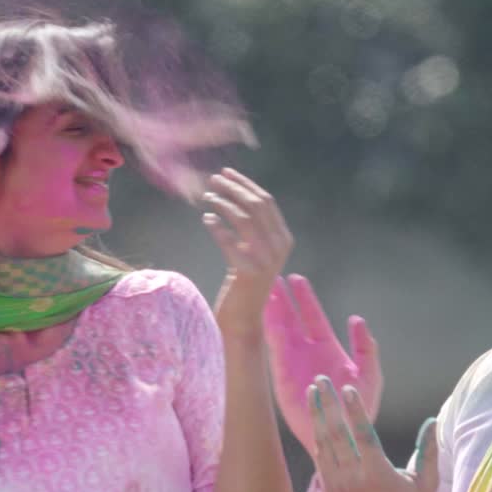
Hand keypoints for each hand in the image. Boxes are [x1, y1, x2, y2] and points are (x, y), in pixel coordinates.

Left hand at [202, 168, 293, 339]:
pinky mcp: (247, 272)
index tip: (226, 173)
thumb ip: (254, 228)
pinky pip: (229, 241)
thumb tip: (236, 193)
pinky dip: (217, 227)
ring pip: (243, 219)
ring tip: (207, 197)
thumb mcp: (256, 252)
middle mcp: (279, 247)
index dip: (245, 184)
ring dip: (222, 203)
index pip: (267, 202)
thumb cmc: (244, 283)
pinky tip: (207, 219)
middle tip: (213, 180)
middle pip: (256, 205)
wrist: (244, 318)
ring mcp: (265, 260)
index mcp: (284, 239)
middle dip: (233, 188)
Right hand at [263, 274, 381, 453]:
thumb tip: (356, 320)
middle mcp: (306, 352)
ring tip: (262, 290)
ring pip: (278, 330)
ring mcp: (292, 363)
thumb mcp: (370, 374)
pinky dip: (268, 331)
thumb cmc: (359, 408)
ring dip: (271, 310)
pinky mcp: (282, 376)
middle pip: (291, 318)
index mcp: (328, 348)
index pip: (313, 316)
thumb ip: (366, 347)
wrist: (343, 435)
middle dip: (282, 297)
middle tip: (271, 275)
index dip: (305, 298)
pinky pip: (274, 350)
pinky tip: (264, 315)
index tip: (296, 278)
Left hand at [310, 376, 437, 491]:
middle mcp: (354, 480)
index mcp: (378, 474)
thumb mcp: (427, 481)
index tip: (347, 388)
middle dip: (327, 404)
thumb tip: (432, 420)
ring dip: (317, 416)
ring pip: (324, 444)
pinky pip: (321, 459)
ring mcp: (339, 487)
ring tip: (313, 392)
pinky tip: (317, 419)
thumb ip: (428, 450)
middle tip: (320, 379)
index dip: (354, 409)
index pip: (363, 434)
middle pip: (336, 434)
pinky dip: (318, 437)